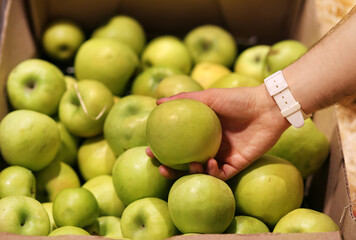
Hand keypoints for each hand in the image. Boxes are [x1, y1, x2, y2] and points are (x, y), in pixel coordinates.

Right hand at [147, 84, 290, 180]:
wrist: (267, 107)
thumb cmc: (238, 99)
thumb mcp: (209, 97)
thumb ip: (185, 99)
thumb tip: (157, 101)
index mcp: (202, 133)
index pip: (178, 144)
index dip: (163, 149)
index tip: (150, 150)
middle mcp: (210, 146)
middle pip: (185, 162)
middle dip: (172, 169)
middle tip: (160, 168)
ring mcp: (223, 156)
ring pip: (202, 172)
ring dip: (192, 172)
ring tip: (188, 165)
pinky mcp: (237, 164)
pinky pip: (221, 175)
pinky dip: (213, 172)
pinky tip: (210, 164)